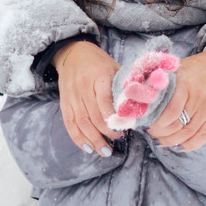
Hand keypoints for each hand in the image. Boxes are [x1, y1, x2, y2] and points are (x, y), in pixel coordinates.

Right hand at [55, 40, 117, 155]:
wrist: (72, 53)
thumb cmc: (99, 62)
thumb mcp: (115, 67)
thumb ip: (125, 85)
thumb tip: (141, 106)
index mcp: (98, 77)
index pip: (104, 101)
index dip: (113, 118)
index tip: (124, 128)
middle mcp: (83, 87)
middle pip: (93, 116)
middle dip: (106, 133)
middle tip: (118, 140)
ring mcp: (71, 96)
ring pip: (81, 123)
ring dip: (93, 140)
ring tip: (105, 151)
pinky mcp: (64, 103)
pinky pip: (69, 124)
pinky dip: (78, 138)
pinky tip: (88, 148)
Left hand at [148, 48, 205, 150]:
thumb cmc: (190, 70)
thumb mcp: (173, 71)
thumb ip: (158, 84)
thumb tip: (138, 102)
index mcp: (185, 83)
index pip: (170, 112)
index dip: (158, 124)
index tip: (147, 125)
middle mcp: (198, 97)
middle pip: (178, 125)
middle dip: (161, 134)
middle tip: (152, 134)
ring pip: (188, 134)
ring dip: (172, 141)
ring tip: (161, 141)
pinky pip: (203, 137)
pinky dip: (189, 145)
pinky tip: (179, 146)